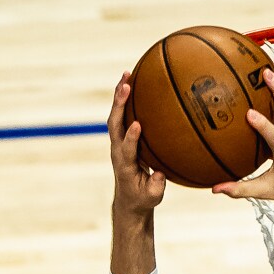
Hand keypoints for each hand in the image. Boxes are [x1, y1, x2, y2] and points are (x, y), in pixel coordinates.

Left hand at [109, 74, 165, 218]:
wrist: (129, 199)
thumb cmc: (143, 198)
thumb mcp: (153, 198)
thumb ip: (156, 187)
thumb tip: (159, 173)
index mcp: (125, 166)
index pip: (126, 149)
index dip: (130, 137)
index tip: (137, 125)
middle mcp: (118, 150)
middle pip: (114, 124)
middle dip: (119, 105)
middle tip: (125, 86)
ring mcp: (118, 142)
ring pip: (116, 115)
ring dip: (119, 95)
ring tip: (126, 74)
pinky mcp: (121, 136)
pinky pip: (121, 114)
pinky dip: (125, 97)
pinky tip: (133, 81)